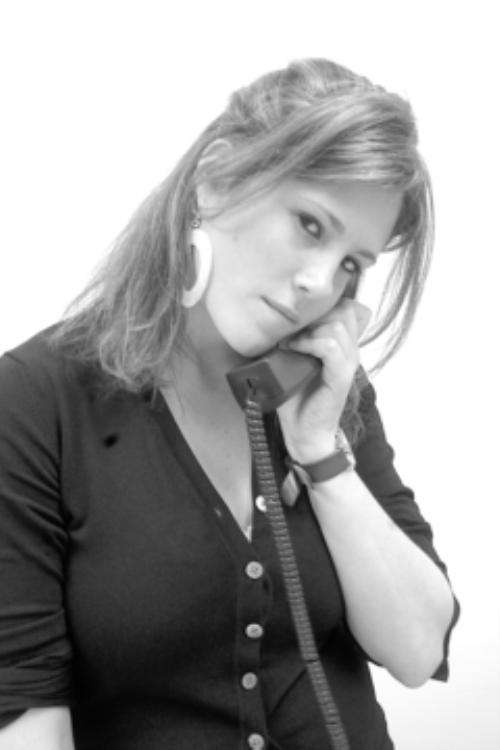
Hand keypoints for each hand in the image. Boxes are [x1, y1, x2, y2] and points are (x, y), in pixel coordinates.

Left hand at [276, 299, 370, 463]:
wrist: (304, 432)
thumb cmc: (297, 398)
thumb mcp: (293, 360)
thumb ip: (294, 338)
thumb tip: (275, 315)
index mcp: (342, 346)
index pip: (345, 308)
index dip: (322, 305)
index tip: (297, 317)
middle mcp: (350, 352)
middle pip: (343, 311)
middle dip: (315, 314)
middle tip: (293, 330)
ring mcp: (348, 364)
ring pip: (337, 326)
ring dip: (308, 330)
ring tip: (290, 342)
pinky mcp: (341, 377)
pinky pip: (330, 346)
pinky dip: (309, 343)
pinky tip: (293, 349)